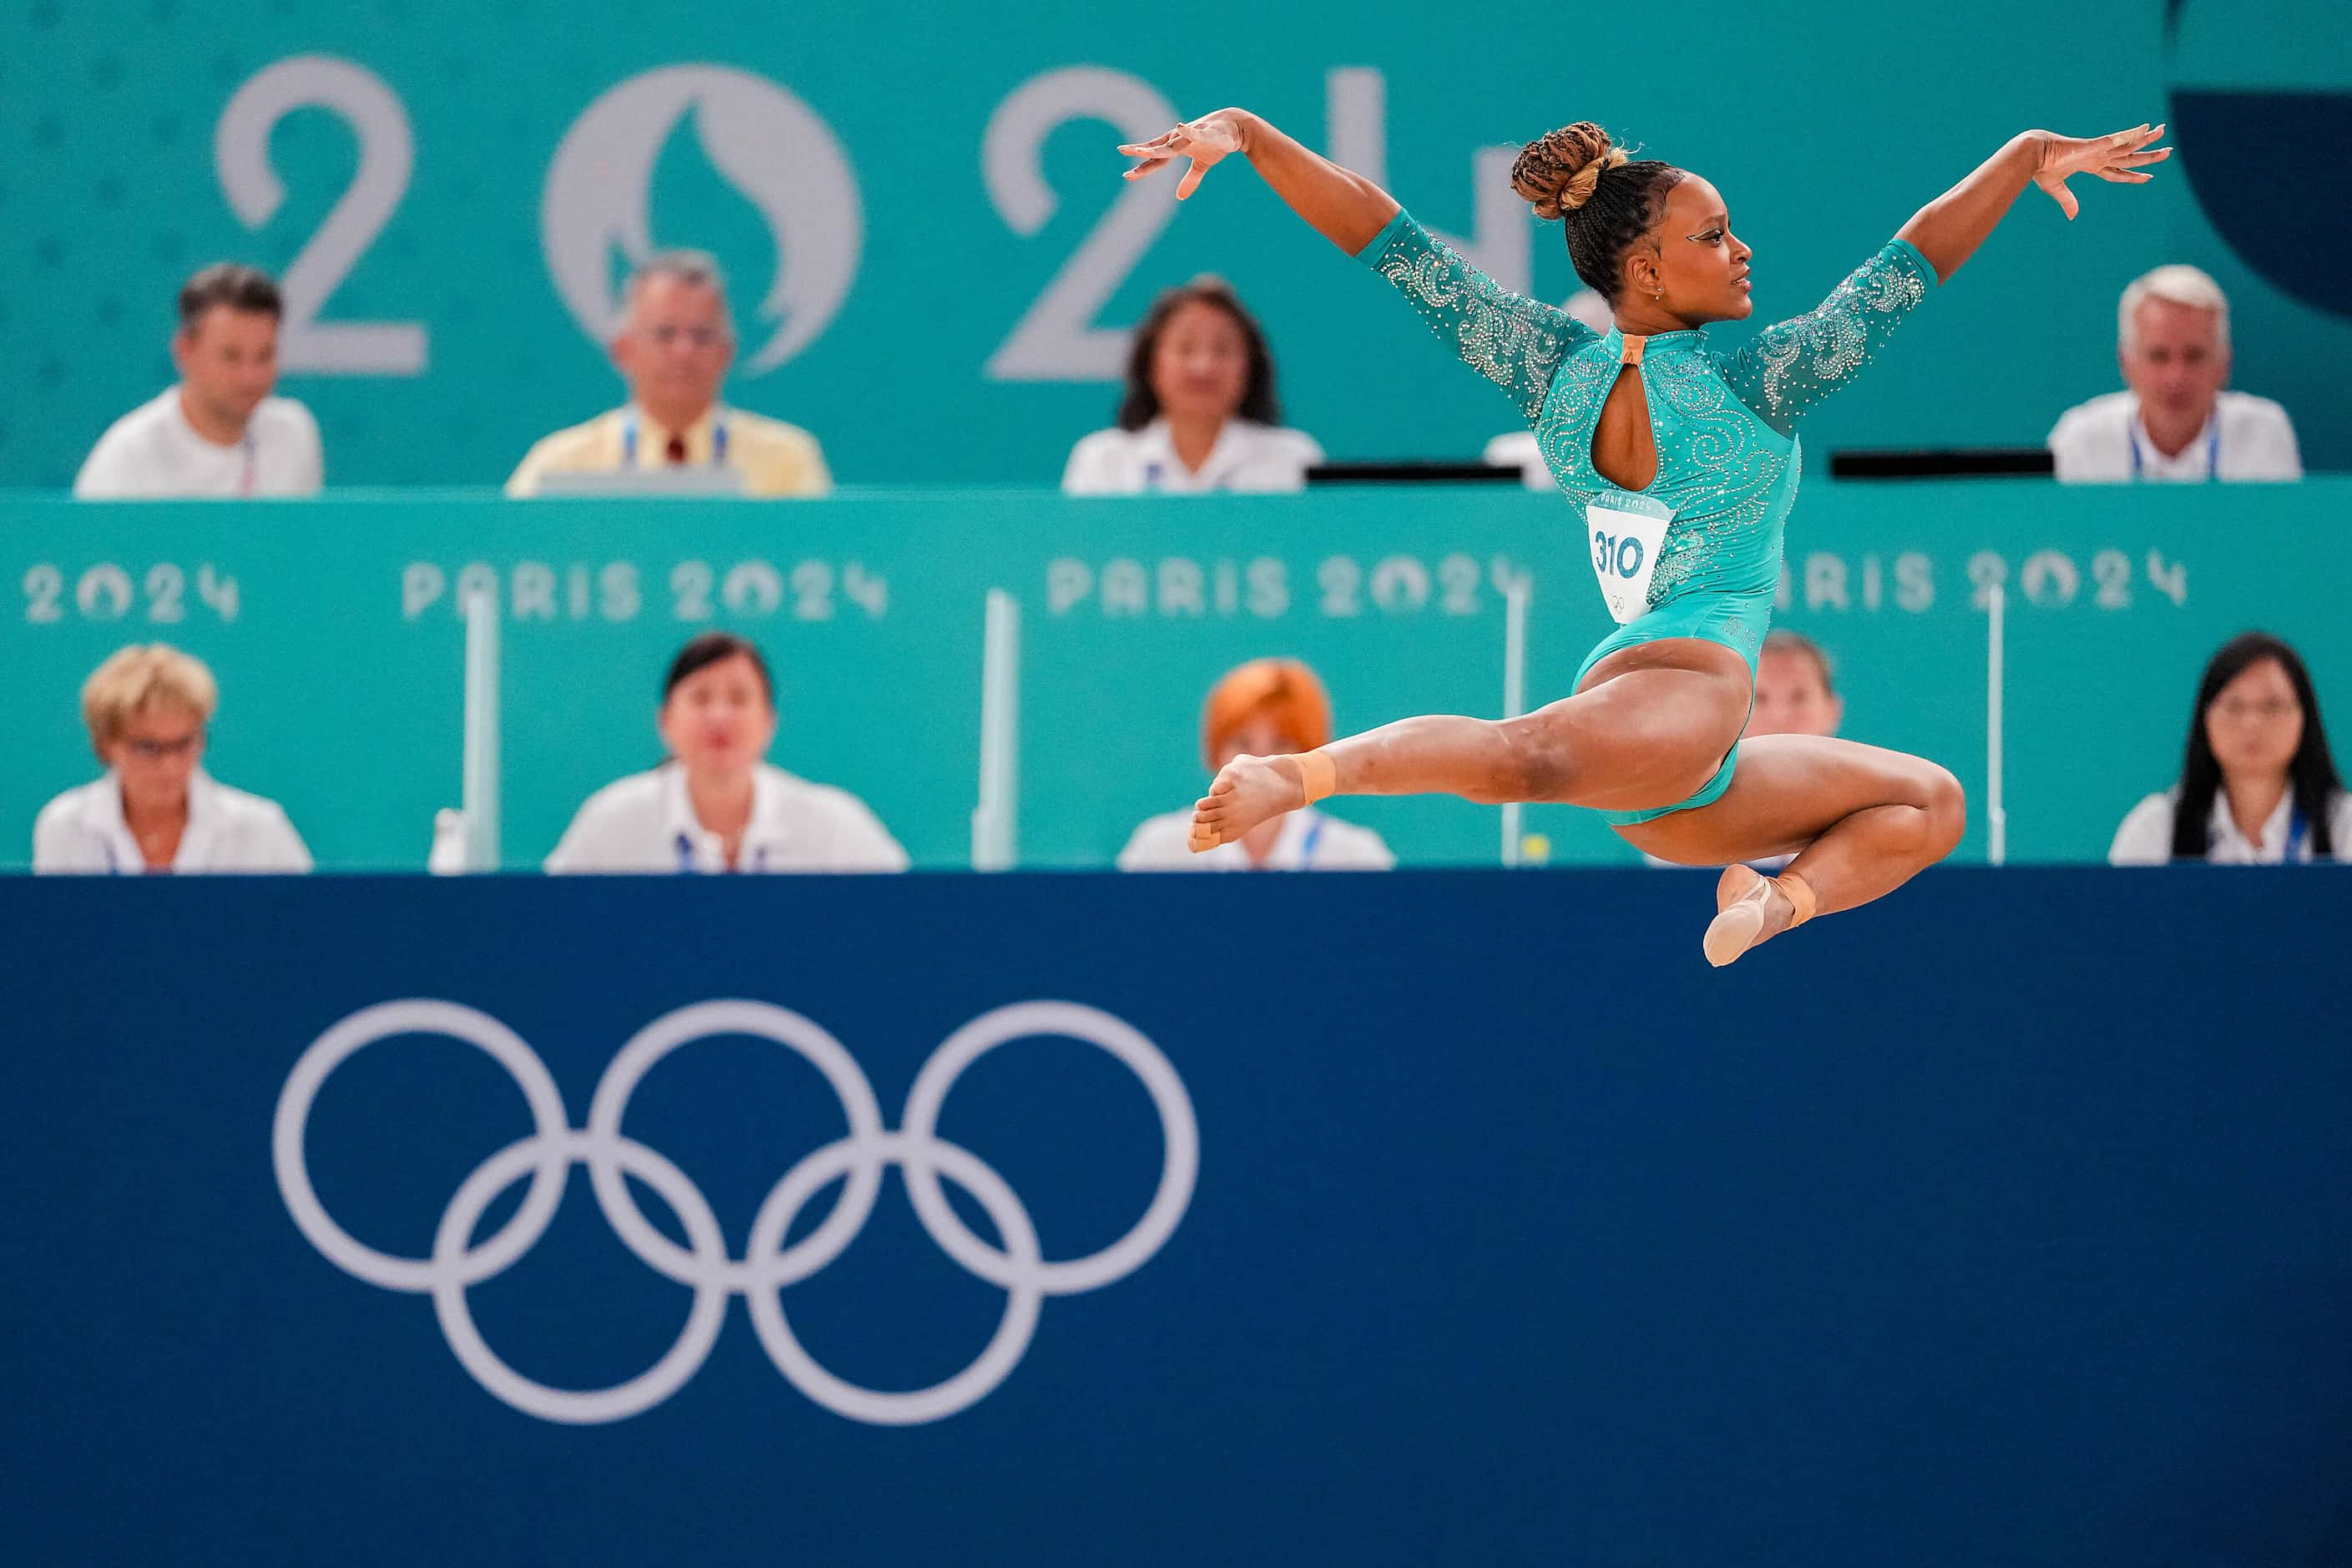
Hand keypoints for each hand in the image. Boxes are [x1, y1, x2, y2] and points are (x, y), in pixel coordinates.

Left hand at [1118, 110, 1249, 199]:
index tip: (1127, 175)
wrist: (1237, 127)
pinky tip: (1180, 127)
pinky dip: (1188, 131)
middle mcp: (1179, 139)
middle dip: (1141, 152)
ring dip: (1158, 148)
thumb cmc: (1216, 144)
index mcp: (1176, 147)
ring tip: (1141, 151)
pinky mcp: (1206, 132)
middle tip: (1122, 151)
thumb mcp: (1202, 165)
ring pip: (1172, 143)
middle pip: (1158, 149)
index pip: (1156, 159)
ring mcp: (1191, 134)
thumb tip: (1179, 196)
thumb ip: (1190, 179)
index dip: (1143, 167)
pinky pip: (1196, 132)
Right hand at [2029, 123, 2170, 219]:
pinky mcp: (2093, 146)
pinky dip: (2131, 134)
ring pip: (2128, 145)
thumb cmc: (2040, 168)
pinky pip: (2116, 139)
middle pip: (2129, 157)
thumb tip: (2073, 217)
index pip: (2116, 171)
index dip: (2131, 175)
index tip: (2148, 178)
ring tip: (2163, 131)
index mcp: (2090, 164)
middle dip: (2148, 156)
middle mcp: (2098, 156)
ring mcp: (2098, 150)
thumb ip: (2067, 200)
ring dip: (2146, 140)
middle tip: (2167, 152)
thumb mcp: (2056, 187)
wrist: (2031, 154)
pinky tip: (2145, 128)